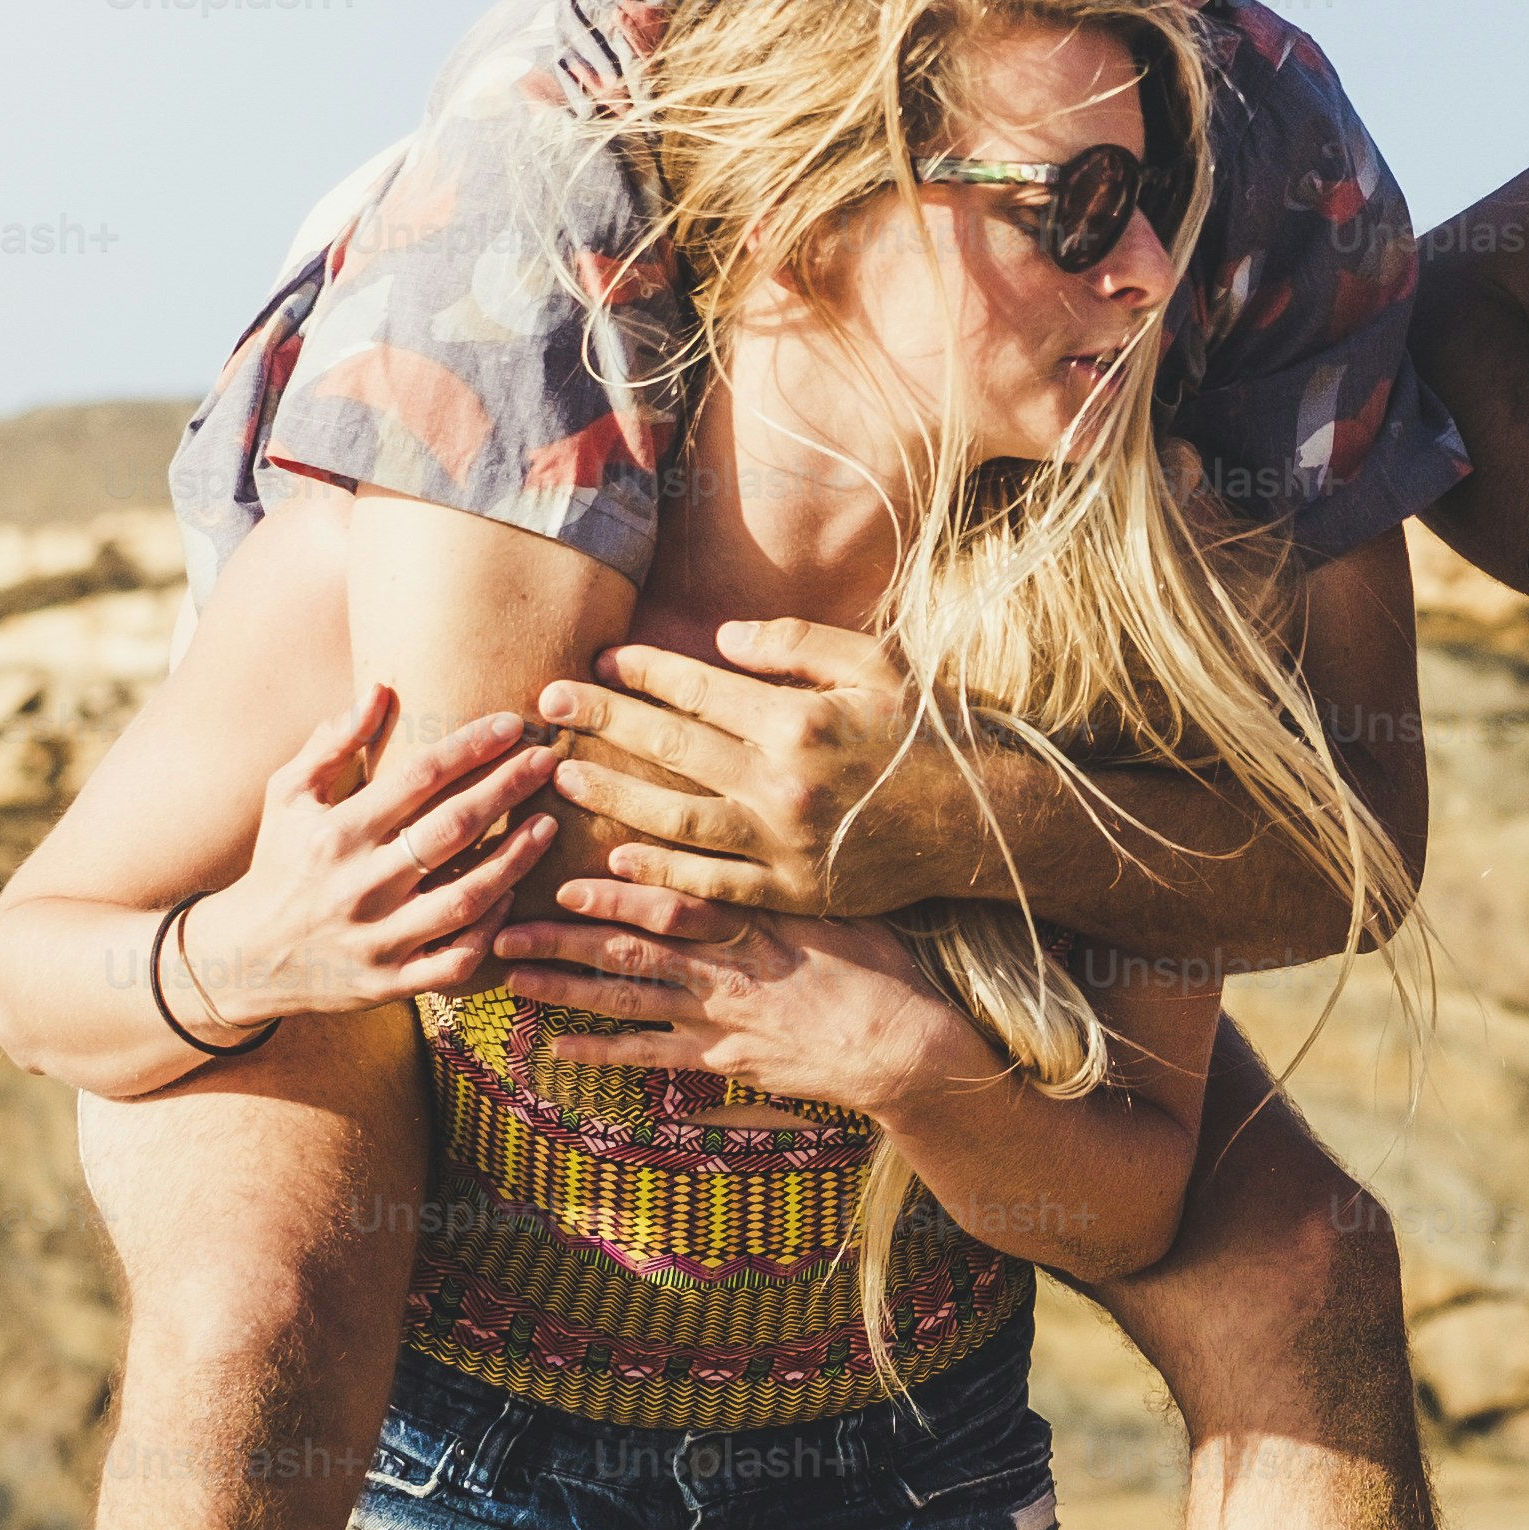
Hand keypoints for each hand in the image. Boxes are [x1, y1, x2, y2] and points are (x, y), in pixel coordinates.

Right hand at [175, 688, 557, 1031]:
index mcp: (334, 834)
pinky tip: (514, 895)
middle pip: (451, 830)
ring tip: (549, 823)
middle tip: (548, 760)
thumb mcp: (286, 797)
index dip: (469, 747)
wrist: (243, 958)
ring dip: (515, 859)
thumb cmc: (278, 863)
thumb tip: (378, 690)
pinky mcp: (390, 983)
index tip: (511, 723)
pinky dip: (490, 931)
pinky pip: (456, 960)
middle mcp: (358, 886)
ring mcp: (376, 939)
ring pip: (465, 897)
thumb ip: (330, 744)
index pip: (416, 779)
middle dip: (506, 789)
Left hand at [488, 876, 983, 1114]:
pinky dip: (603, 1051)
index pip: (677, 903)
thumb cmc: (884, 968)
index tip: (570, 880)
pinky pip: (651, 1055)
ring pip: (627, 1000)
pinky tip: (558, 1048)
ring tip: (511, 978)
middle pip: (631, 950)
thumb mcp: (841, 906)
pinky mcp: (723, 1059)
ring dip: (565, 988)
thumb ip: (789, 879)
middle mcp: (726, 969)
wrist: (904, 1048)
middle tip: (503, 928)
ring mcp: (720, 1017)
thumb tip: (757, 838)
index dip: (620, 893)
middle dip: (564, 939)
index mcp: (755, 922)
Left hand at [535, 620, 928, 918]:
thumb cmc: (925, 733)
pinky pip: (710, 884)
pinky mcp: (791, 892)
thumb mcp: (874, 665)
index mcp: (801, 721)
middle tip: (550, 702)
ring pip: (675, 820)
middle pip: (673, 748)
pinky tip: (615, 858)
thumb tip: (720, 638)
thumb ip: (795, 644)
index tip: (600, 659)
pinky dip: (660, 873)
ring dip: (614, 795)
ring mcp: (784, 845)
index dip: (643, 671)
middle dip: (605, 720)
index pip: (699, 690)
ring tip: (566, 773)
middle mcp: (784, 784)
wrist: (978, 823)